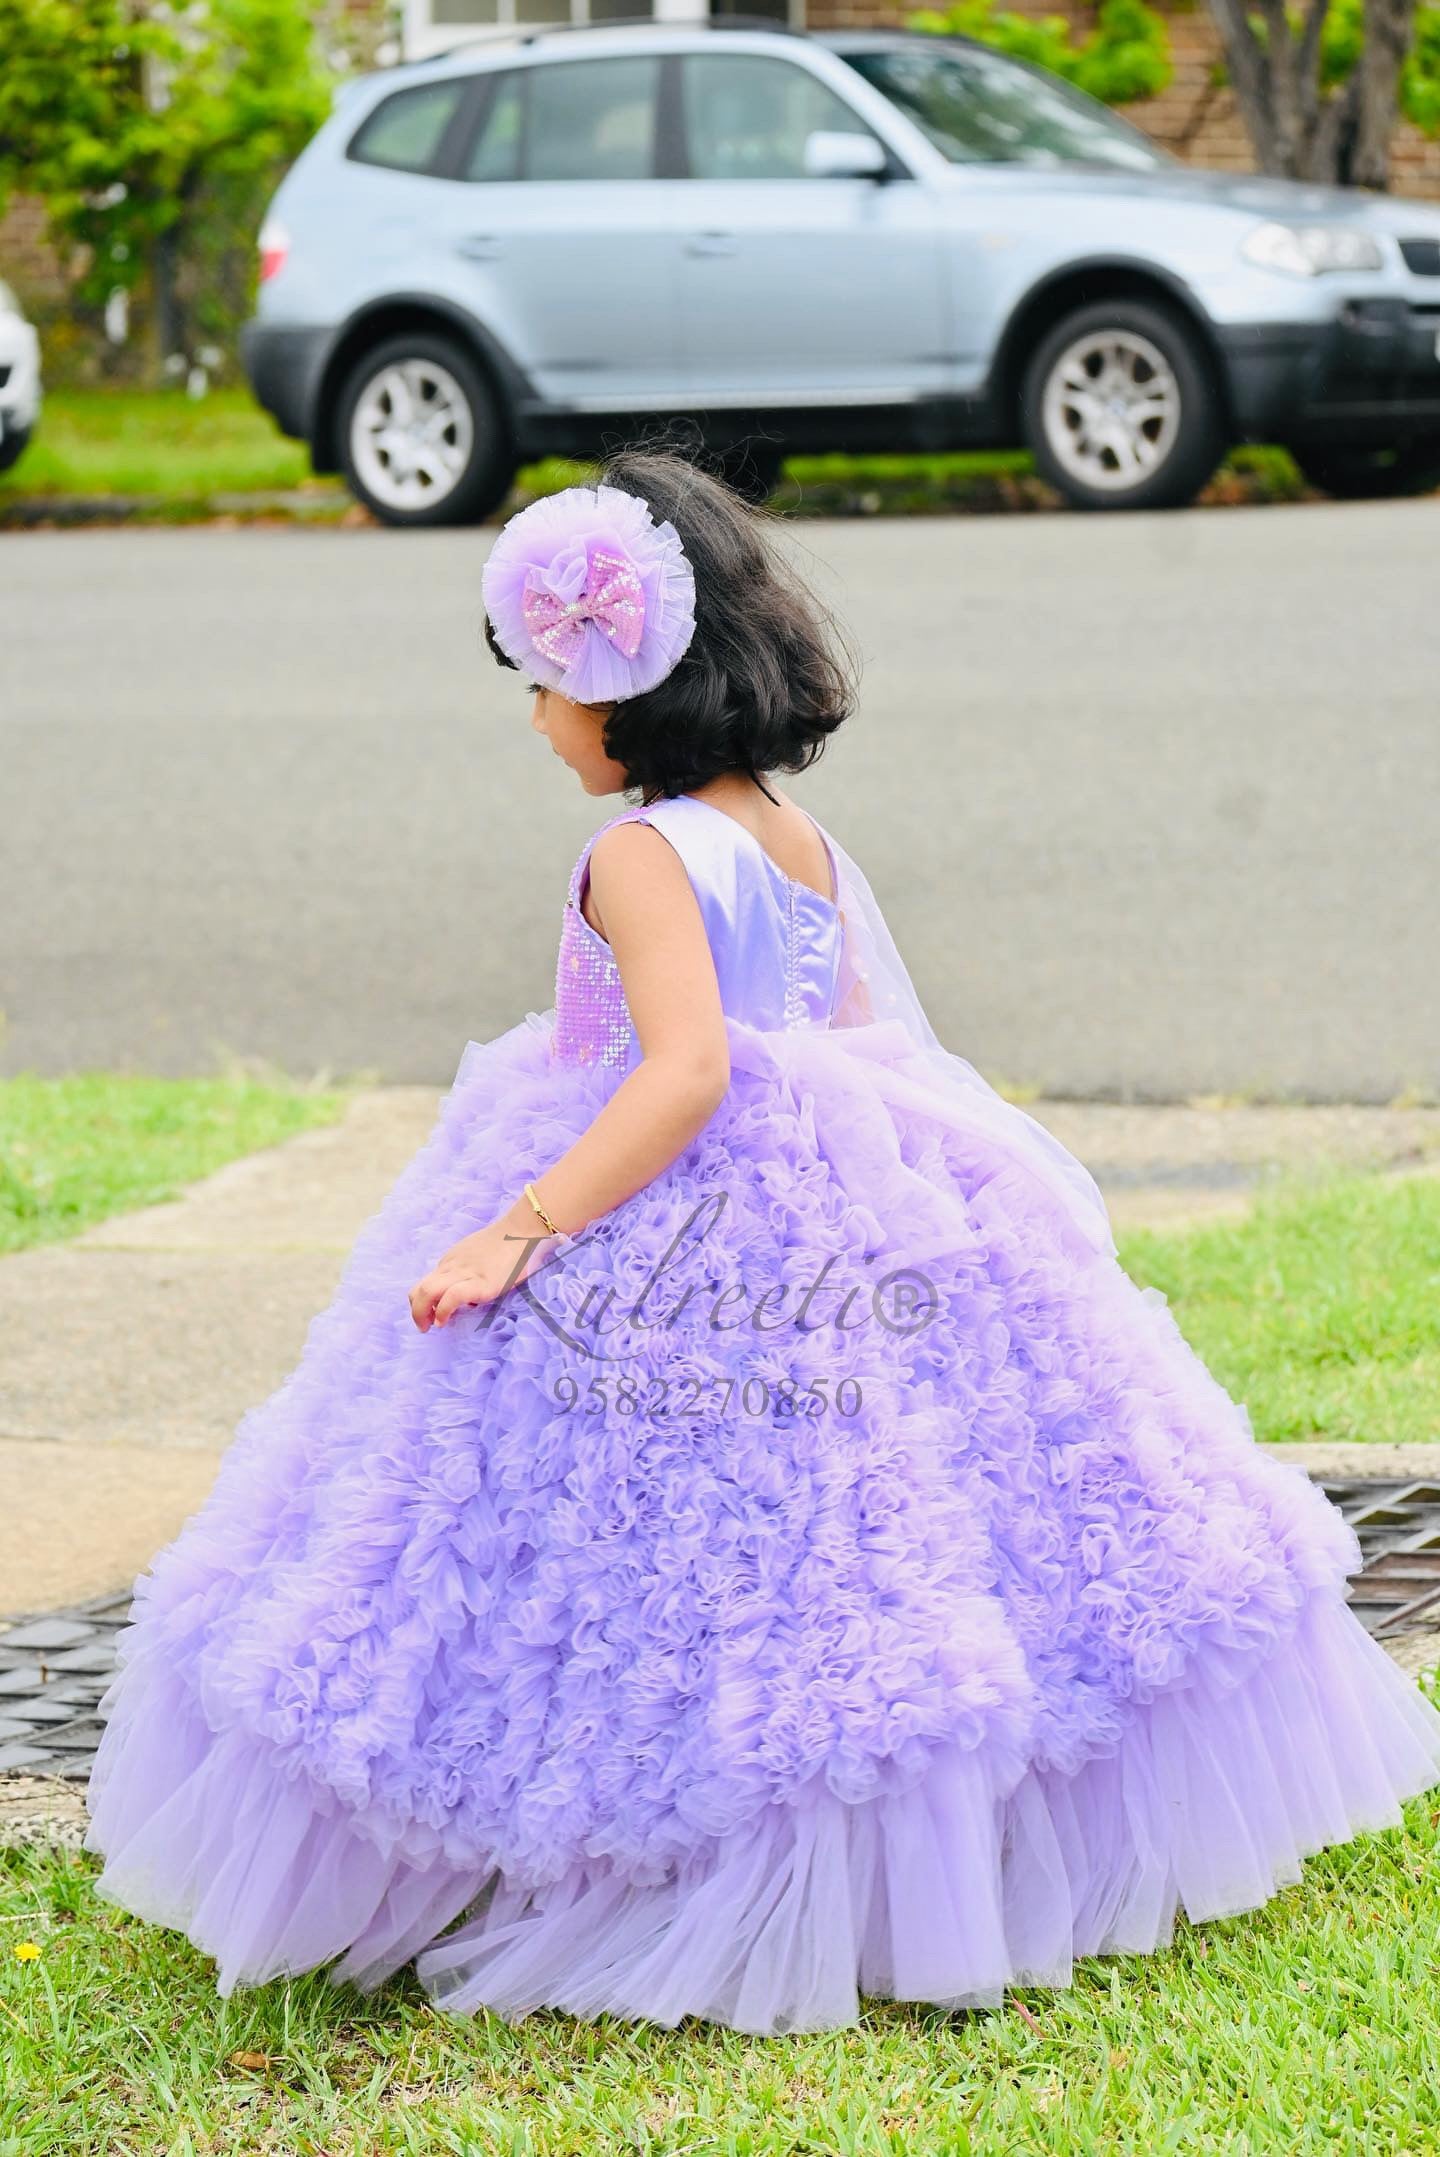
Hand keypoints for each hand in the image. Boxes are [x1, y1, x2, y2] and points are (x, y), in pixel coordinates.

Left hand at [409, 1215, 557, 1330]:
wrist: (523, 1230)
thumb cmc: (508, 1243)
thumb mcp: (479, 1256)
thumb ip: (470, 1272)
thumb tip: (470, 1298)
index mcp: (452, 1261)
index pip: (427, 1283)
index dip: (423, 1303)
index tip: (431, 1315)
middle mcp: (453, 1266)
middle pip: (419, 1289)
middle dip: (416, 1311)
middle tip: (423, 1326)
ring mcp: (466, 1274)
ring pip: (428, 1291)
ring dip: (421, 1313)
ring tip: (429, 1327)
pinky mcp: (481, 1282)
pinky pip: (452, 1296)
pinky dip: (443, 1310)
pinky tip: (444, 1320)